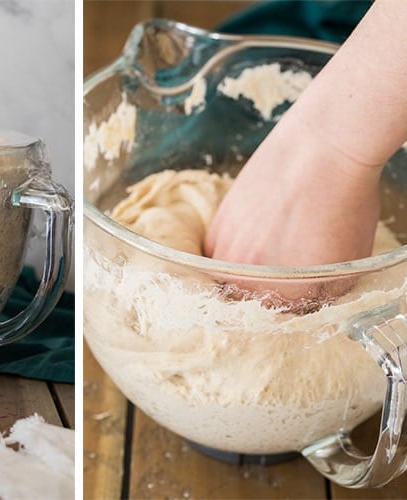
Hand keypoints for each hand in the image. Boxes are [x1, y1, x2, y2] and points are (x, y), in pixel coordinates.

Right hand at [203, 112, 382, 309]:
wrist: (320, 151)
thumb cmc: (343, 204)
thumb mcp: (348, 263)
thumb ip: (320, 294)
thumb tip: (303, 301)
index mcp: (281, 295)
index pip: (275, 318)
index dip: (285, 305)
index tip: (294, 292)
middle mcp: (246, 281)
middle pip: (247, 302)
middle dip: (262, 290)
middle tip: (282, 268)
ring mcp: (226, 254)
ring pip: (228, 278)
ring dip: (243, 270)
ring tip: (269, 244)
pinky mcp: (215, 228)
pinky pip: (216, 253)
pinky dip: (232, 247)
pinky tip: (255, 228)